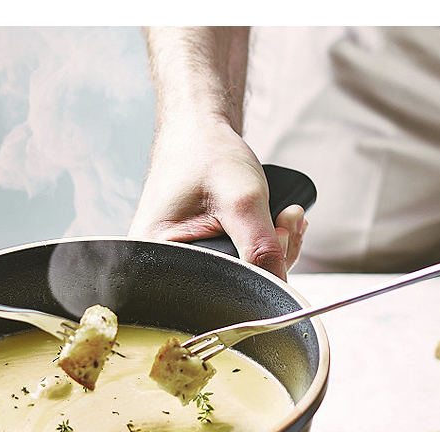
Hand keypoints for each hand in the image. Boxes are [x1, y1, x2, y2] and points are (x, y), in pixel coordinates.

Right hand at [129, 121, 306, 280]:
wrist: (198, 132)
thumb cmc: (205, 155)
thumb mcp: (241, 200)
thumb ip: (261, 247)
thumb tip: (280, 288)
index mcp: (155, 259)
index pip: (214, 291)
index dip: (256, 271)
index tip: (278, 237)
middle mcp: (163, 267)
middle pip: (230, 288)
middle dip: (271, 258)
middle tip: (284, 223)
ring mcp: (183, 263)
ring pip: (242, 277)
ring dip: (273, 250)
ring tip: (282, 216)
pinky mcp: (202, 256)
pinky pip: (241, 266)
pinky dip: (265, 247)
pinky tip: (274, 224)